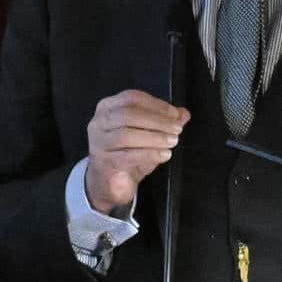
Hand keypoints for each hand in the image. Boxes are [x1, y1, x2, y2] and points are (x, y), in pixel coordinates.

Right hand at [85, 89, 189, 213]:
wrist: (110, 183)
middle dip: (157, 121)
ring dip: (155, 137)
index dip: (156, 105)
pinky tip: (164, 154)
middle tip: (177, 128)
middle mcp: (99, 122)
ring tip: (172, 141)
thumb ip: (165, 122)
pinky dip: (149, 154)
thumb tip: (183, 113)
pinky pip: (128, 155)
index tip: (175, 114)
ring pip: (127, 135)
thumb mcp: (149, 134)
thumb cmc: (127, 153)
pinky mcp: (104, 162)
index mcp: (108, 108)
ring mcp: (99, 143)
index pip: (132, 98)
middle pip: (129, 114)